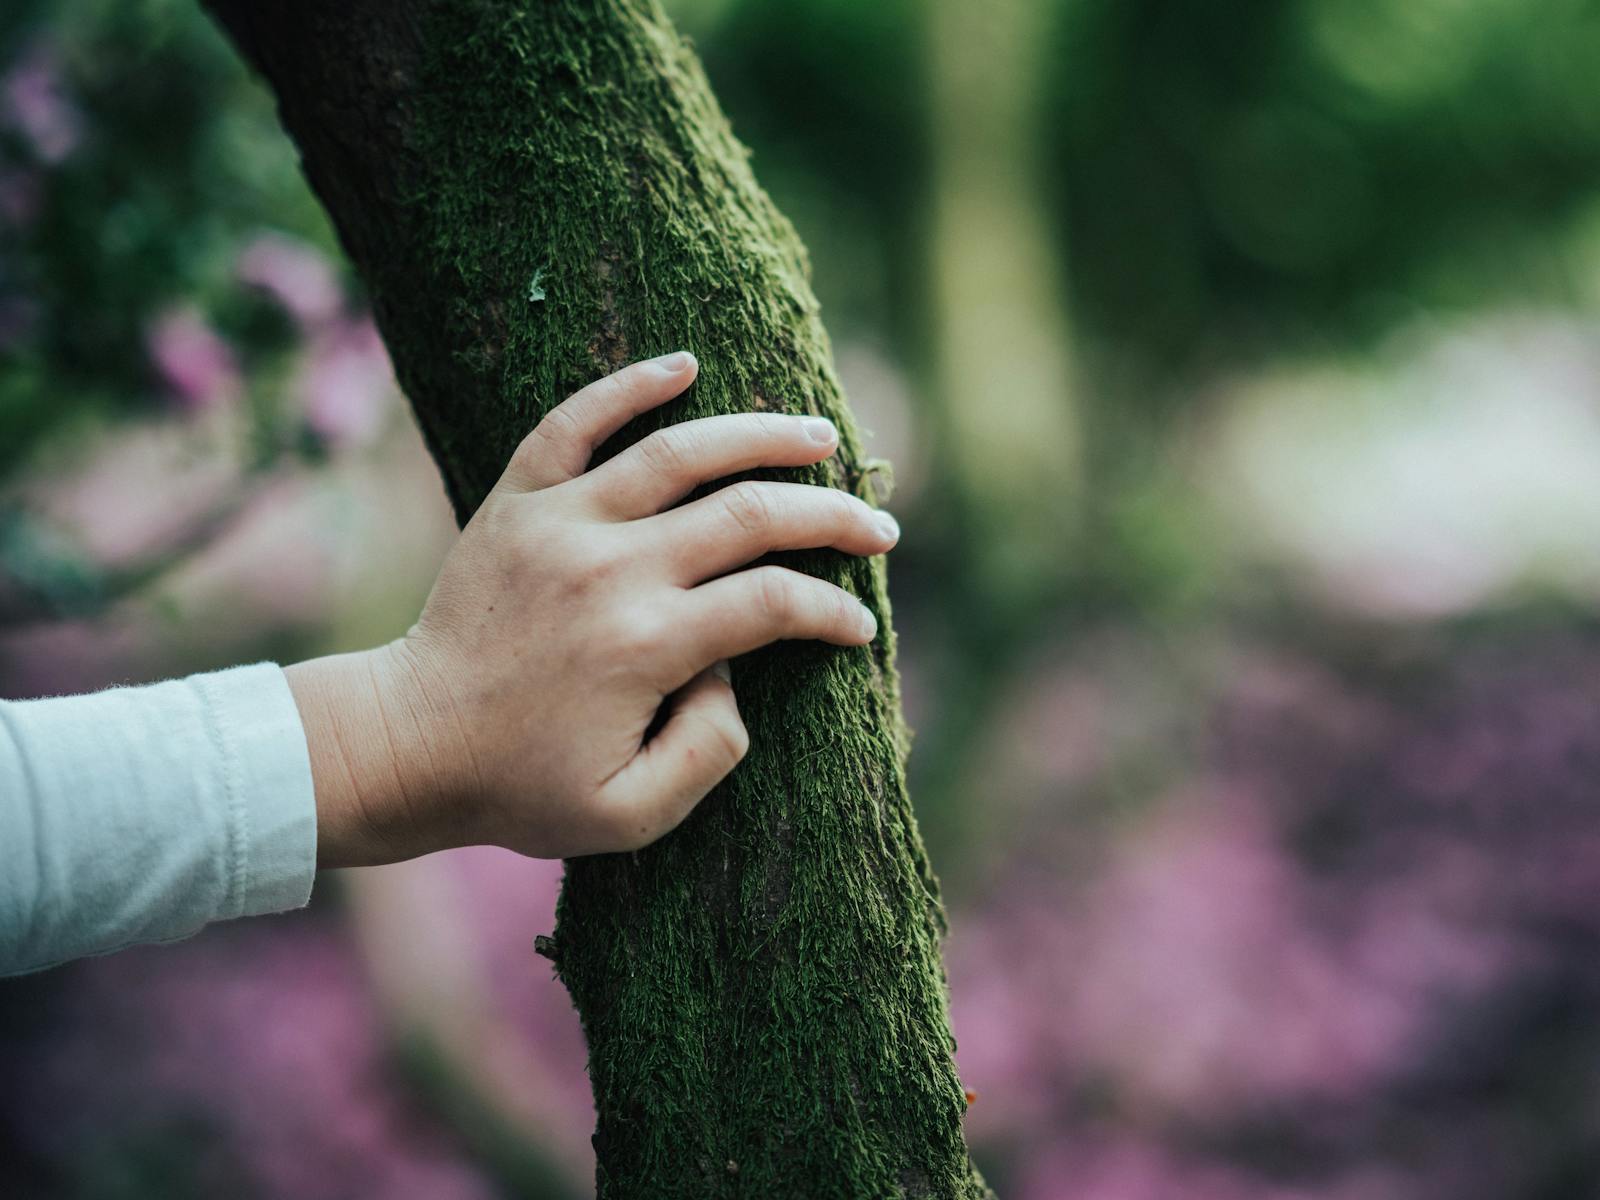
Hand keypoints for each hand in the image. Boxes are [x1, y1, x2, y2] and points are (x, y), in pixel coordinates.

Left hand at [287, 351, 898, 866]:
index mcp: (647, 644)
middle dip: (831, 518)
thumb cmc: (521, 787)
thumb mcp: (631, 814)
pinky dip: (629, 384)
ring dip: (763, 436)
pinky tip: (685, 365)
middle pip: (751, 514)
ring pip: (682, 451)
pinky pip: (574, 421)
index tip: (857, 627)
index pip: (774, 603)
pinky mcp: (517, 501)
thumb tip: (735, 676)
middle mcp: (613, 568)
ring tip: (819, 438)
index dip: (833, 612)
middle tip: (877, 528)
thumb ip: (708, 752)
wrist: (407, 744)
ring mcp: (562, 523)